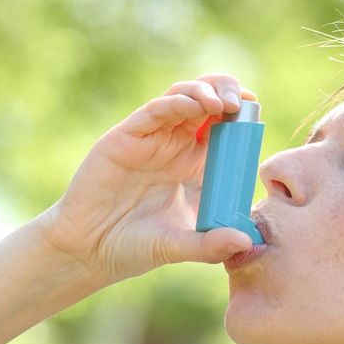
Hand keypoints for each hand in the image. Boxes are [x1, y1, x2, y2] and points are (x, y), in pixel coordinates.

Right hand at [34, 72, 258, 283]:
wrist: (88, 251)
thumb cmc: (134, 247)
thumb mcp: (179, 247)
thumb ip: (210, 244)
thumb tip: (247, 242)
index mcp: (192, 165)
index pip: (223, 128)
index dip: (239, 115)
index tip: (254, 110)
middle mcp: (173, 146)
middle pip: (205, 102)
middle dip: (226, 92)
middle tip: (241, 102)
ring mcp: (150, 139)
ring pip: (181, 97)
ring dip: (204, 92)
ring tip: (222, 104)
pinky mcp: (126, 138)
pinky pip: (154, 111)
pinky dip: (175, 103)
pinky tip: (193, 106)